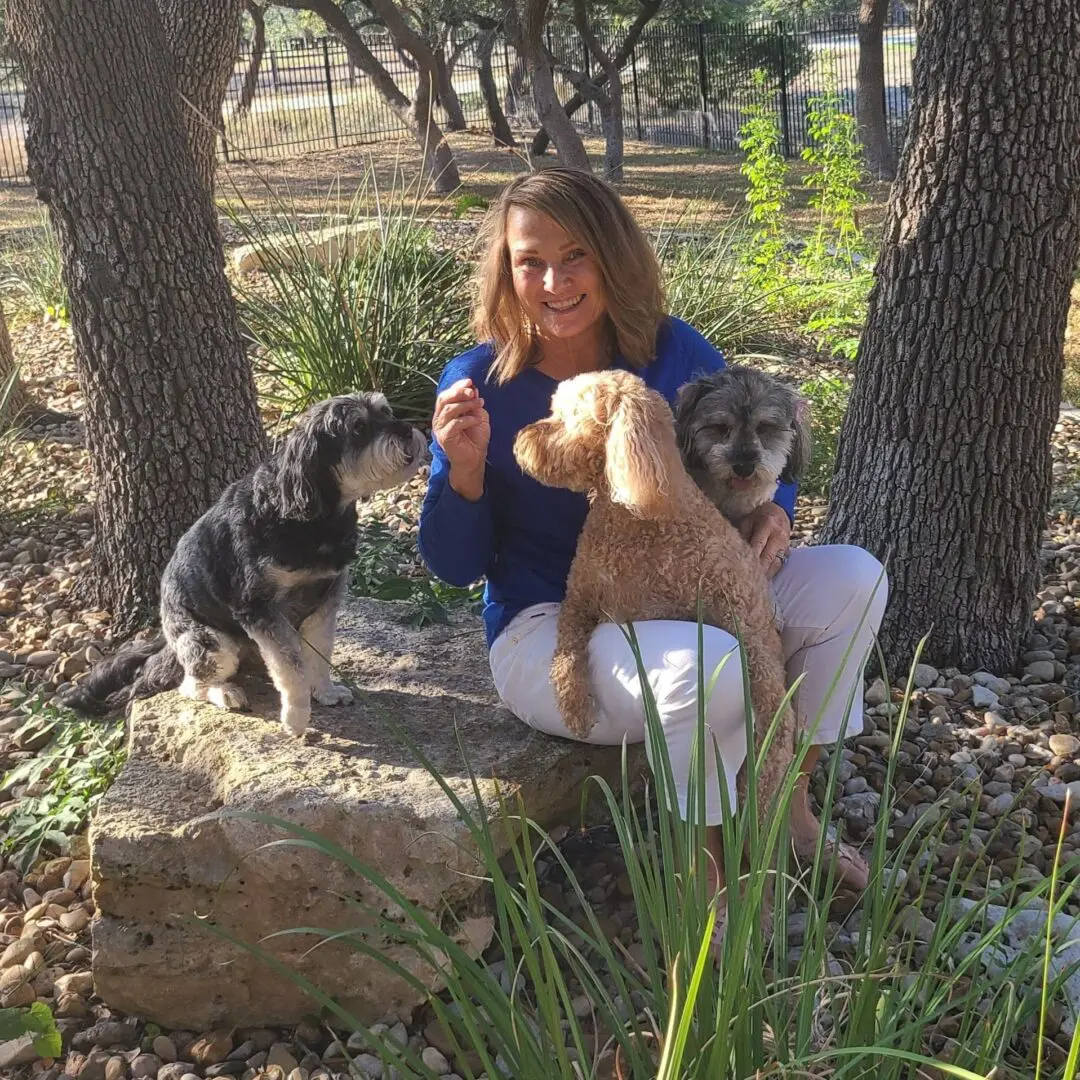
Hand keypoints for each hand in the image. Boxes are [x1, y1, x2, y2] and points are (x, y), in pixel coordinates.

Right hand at [432, 378, 489, 499]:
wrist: (474, 459)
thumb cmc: (475, 439)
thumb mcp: (478, 417)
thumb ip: (474, 404)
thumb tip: (473, 388)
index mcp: (446, 412)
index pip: (447, 394)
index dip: (457, 386)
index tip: (470, 381)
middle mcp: (440, 418)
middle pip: (444, 399)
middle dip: (458, 392)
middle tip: (472, 391)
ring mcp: (440, 428)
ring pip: (448, 409)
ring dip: (465, 404)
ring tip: (479, 404)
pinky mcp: (444, 437)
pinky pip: (454, 424)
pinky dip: (466, 419)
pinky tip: (476, 420)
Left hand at [738, 502, 791, 579]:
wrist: (780, 511)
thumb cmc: (758, 516)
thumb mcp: (748, 520)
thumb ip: (742, 535)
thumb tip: (733, 553)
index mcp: (767, 524)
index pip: (757, 544)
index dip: (749, 558)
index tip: (739, 570)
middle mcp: (778, 536)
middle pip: (767, 557)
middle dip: (757, 571)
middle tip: (745, 584)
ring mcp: (785, 545)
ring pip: (775, 564)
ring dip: (765, 575)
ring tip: (753, 587)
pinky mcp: (787, 552)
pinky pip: (779, 565)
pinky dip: (770, 574)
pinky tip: (762, 582)